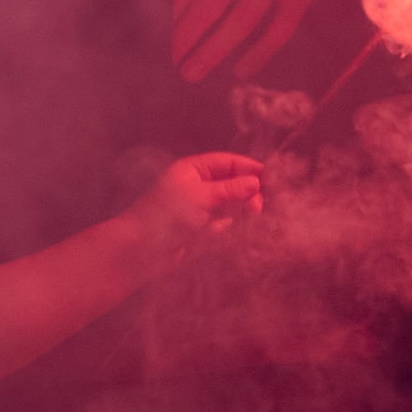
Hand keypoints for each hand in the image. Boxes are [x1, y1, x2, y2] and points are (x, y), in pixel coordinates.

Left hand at [126, 151, 264, 261]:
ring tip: (252, 213)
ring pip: (229, 204)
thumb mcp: (203, 195)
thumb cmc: (168, 214)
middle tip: (258, 203)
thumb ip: (231, 189)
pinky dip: (229, 224)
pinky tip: (231, 227)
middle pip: (231, 183)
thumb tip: (255, 182)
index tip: (268, 176)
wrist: (143, 249)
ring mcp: (199, 209)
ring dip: (241, 208)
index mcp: (193, 170)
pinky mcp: (200, 230)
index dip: (247, 167)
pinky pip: (222, 223)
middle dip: (247, 190)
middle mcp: (197, 186)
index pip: (226, 163)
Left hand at [172, 0, 334, 82]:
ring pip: (240, 21)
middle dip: (187, 39)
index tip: (174, 36)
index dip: (178, 14)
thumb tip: (186, 5)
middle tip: (176, 65)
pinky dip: (260, 53)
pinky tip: (241, 72)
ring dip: (212, 50)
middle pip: (210, 6)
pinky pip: (280, 28)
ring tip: (192, 73)